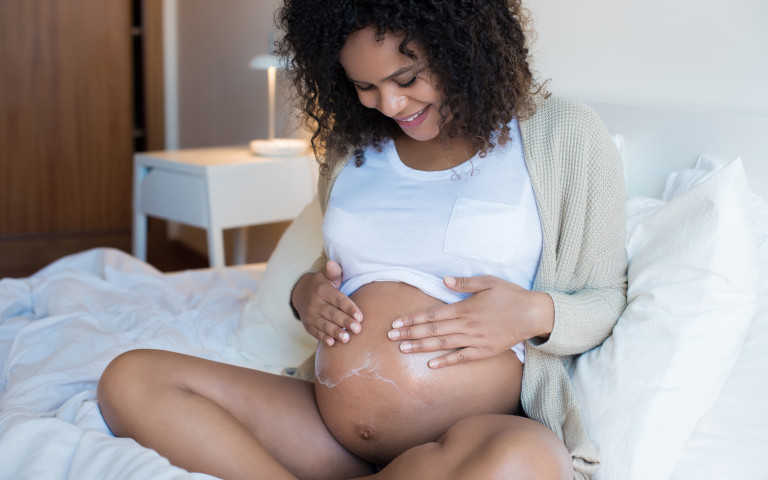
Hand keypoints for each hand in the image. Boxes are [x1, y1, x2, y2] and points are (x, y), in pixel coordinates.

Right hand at [291, 260, 362, 346]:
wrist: (300, 293)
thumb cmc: (321, 284)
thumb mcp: (326, 275)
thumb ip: (333, 271)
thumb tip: (333, 264)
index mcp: (322, 291)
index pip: (338, 300)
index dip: (349, 308)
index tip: (360, 316)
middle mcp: (315, 303)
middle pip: (332, 314)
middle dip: (345, 322)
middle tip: (358, 329)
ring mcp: (310, 315)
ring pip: (324, 325)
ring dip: (336, 332)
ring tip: (347, 339)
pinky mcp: (308, 325)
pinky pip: (316, 332)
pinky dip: (323, 338)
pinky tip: (332, 343)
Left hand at [387, 275, 553, 367]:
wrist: (534, 314)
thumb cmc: (510, 295)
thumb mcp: (488, 282)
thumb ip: (465, 283)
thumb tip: (445, 279)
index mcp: (465, 308)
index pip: (432, 315)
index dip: (412, 319)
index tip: (396, 323)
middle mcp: (467, 325)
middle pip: (433, 331)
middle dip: (410, 333)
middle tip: (390, 337)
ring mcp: (475, 340)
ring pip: (443, 345)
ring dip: (421, 347)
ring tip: (403, 349)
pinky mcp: (484, 351)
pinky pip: (462, 357)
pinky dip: (446, 361)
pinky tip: (431, 365)